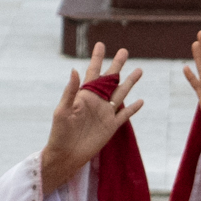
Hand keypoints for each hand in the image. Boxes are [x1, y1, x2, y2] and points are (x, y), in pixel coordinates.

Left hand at [40, 42, 142, 186]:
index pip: (93, 73)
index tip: (100, 44)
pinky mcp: (111, 127)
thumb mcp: (62, 110)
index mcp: (84, 95)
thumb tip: (74, 69)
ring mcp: (105, 113)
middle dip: (117, 65)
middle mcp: (97, 101)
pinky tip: (140, 101)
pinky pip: (124, 115)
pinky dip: (133, 108)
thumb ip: (70, 91)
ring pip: (121, 94)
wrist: (66, 155)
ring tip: (139, 70)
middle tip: (124, 51)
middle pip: (110, 79)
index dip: (97, 59)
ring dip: (130, 83)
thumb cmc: (60, 132)